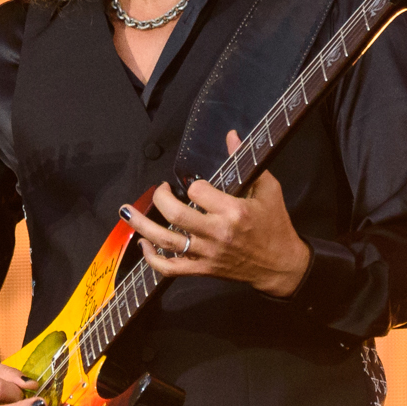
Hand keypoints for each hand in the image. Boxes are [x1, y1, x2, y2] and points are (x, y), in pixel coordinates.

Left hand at [120, 152, 309, 295]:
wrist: (280, 265)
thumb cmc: (275, 224)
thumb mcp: (268, 189)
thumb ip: (245, 162)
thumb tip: (231, 135)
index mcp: (234, 211)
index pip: (198, 192)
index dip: (193, 186)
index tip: (196, 186)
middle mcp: (217, 233)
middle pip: (175, 215)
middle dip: (160, 198)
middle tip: (160, 189)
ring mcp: (207, 254)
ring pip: (166, 241)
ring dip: (141, 226)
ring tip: (126, 212)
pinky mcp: (202, 270)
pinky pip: (170, 268)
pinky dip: (152, 259)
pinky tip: (143, 244)